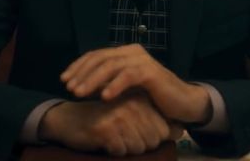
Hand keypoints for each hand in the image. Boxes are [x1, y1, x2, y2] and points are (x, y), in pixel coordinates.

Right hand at [37, 93, 182, 155]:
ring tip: (113, 136)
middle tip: (121, 136)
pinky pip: (121, 151)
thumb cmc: (104, 120)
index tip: (133, 132)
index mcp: (141, 98)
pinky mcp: (106, 128)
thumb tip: (180, 131)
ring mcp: (119, 115)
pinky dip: (114, 151)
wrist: (69, 120)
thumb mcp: (131, 117)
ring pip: (138, 147)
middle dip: (139, 145)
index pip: (163, 131)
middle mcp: (132, 104)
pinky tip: (104, 140)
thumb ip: (156, 123)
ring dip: (126, 148)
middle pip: (152, 141)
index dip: (150, 139)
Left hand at [60, 44, 211, 124]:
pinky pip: (128, 76)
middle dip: (82, 73)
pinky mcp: (151, 72)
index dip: (78, 66)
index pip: (96, 55)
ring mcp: (142, 60)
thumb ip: (107, 82)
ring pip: (111, 65)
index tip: (64, 79)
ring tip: (80, 93)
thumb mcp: (125, 88)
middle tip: (69, 88)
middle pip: (101, 58)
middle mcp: (132, 52)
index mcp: (125, 53)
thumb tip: (81, 86)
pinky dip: (114, 86)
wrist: (182, 103)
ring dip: (93, 80)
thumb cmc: (152, 97)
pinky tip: (104, 98)